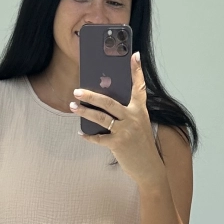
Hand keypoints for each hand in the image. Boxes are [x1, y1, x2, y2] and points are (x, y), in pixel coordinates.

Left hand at [71, 52, 161, 186]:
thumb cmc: (142, 145)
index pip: (139, 87)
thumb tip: (104, 103)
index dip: (137, 71)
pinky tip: (80, 132)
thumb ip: (127, 113)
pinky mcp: (118, 144)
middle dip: (91, 95)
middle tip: (77, 91)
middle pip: (109, 101)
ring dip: (84, 112)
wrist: (150, 168)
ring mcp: (126, 131)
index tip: (134, 55)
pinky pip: (98, 138)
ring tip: (73, 106)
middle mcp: (134, 118)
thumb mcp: (139, 125)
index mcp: (140, 110)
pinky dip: (88, 136)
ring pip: (100, 117)